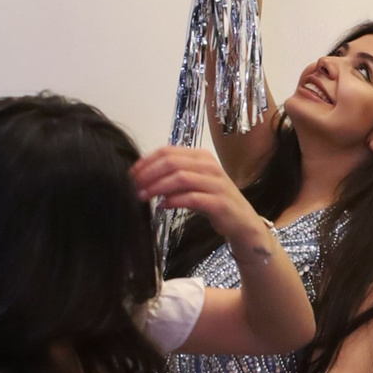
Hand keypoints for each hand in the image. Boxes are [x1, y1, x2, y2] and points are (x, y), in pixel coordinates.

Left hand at [132, 145, 267, 252]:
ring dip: (156, 187)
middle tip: (134, 186)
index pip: (168, 151)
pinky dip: (173, 201)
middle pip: (171, 162)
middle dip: (148, 174)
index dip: (146, 161)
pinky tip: (162, 206)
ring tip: (142, 196)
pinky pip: (191, 198)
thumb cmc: (213, 200)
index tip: (131, 174)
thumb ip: (174, 176)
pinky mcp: (219, 202)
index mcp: (201, 156)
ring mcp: (216, 183)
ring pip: (179, 178)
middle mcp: (210, 166)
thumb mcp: (193, 183)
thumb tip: (143, 176)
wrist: (241, 221)